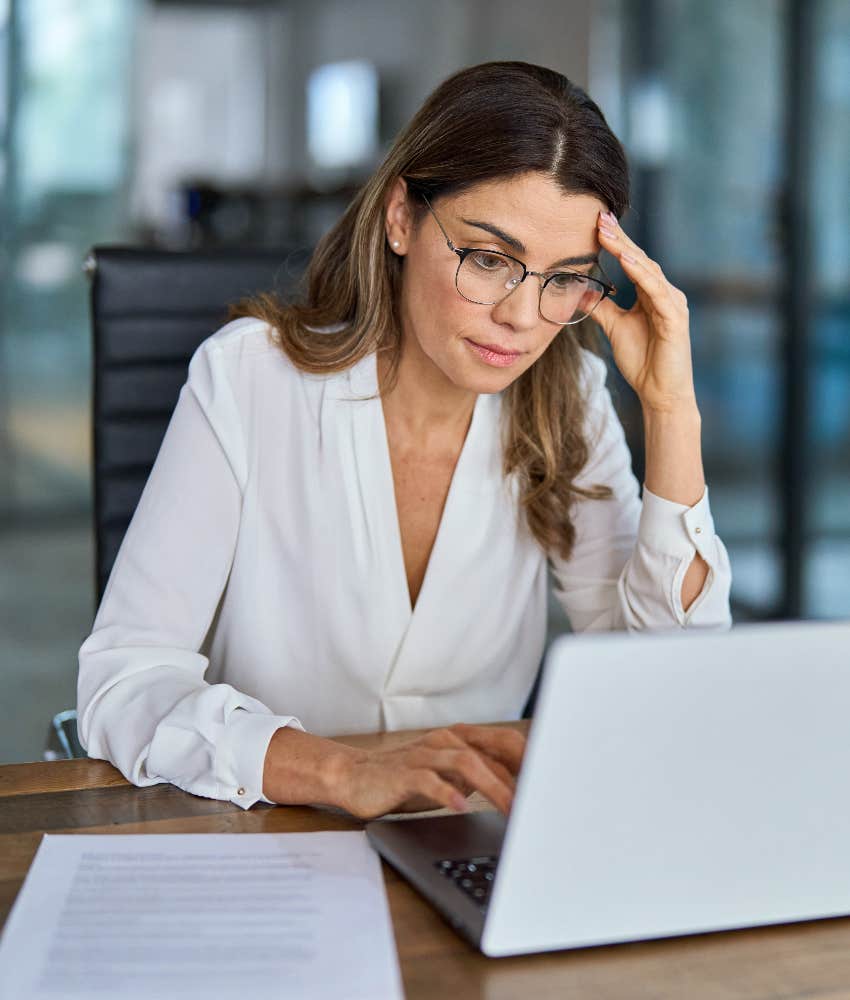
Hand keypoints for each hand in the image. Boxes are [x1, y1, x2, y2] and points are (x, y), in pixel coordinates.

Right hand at [334, 723, 525, 820]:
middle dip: (519, 778)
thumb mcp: (448, 777)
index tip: (552, 786)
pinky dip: (448, 792)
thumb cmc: (405, 780)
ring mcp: (425, 754)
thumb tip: (517, 791)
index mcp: (460, 739)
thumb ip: (477, 777)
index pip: (504, 746)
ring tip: (511, 809)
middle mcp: (445, 741)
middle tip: (539, 803)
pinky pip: (430, 780)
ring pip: (466, 763)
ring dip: (493, 786)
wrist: (355, 777)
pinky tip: (461, 806)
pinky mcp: (404, 772)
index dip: (530, 764)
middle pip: (492, 753)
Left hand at [592, 210, 696, 414]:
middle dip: (620, 238)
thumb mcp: (615, 328)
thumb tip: (582, 290)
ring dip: (628, 251)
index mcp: (652, 294)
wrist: (660, 393)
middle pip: (641, 259)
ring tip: (608, 233)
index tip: (596, 224)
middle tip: (601, 217)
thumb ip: (602, 307)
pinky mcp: (675, 319)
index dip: (616, 243)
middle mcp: (666, 294)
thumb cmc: (643, 361)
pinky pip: (657, 292)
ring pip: (648, 271)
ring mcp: (672, 304)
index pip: (633, 262)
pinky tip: (628, 262)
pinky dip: (642, 275)